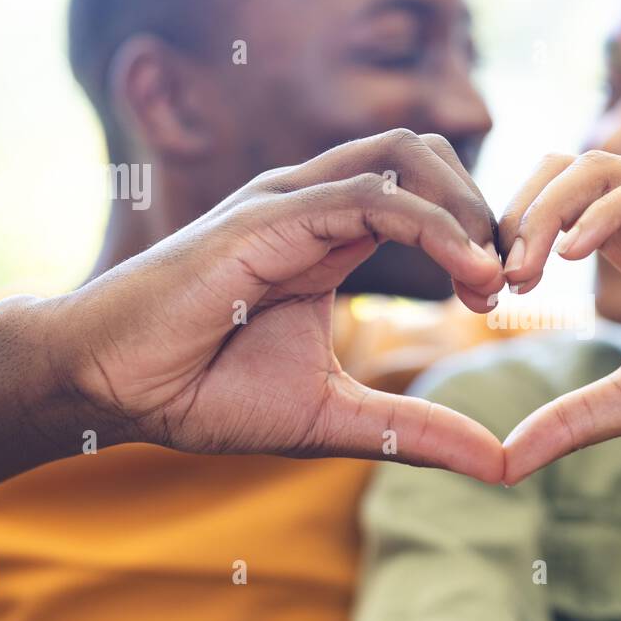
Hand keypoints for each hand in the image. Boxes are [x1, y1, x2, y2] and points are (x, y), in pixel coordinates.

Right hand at [44, 130, 507, 481]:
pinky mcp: (268, 218)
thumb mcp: (337, 417)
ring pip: (405, 155)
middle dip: (485, 210)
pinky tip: (467, 275)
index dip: (478, 235)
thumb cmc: (204, 394)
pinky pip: (369, 196)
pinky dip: (433, 226)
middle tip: (508, 284)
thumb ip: (418, 431)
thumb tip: (503, 465)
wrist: (112, 388)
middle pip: (427, 155)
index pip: (427, 195)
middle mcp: (314, 205)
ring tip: (490, 278)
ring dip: (467, 208)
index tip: (502, 300)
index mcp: (330, 238)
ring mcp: (290, 203)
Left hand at [497, 151, 620, 483]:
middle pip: (566, 171)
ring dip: (550, 211)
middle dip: (517, 215)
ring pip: (603, 167)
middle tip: (494, 279)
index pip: (555, 205)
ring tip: (524, 270)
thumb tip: (506, 462)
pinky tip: (572, 257)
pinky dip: (605, 212)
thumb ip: (575, 418)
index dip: (510, 238)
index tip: (485, 296)